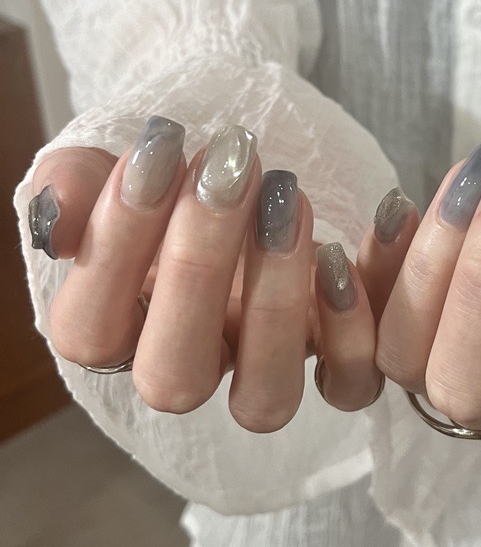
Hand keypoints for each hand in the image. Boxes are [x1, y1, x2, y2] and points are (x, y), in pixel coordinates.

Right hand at [26, 116, 402, 431]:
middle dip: (199, 268)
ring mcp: (261, 370)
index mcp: (119, 327)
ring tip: (289, 201)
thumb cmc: (177, 168)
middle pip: (175, 375)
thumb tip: (57, 212)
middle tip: (230, 171)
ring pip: (265, 396)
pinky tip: (357, 238)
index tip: (160, 150)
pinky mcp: (334, 362)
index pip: (91, 331)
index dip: (117, 245)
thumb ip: (75, 183)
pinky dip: (357, 320)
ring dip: (278, 303)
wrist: (253, 161)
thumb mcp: (118, 162)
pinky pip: (350, 381)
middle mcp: (188, 363)